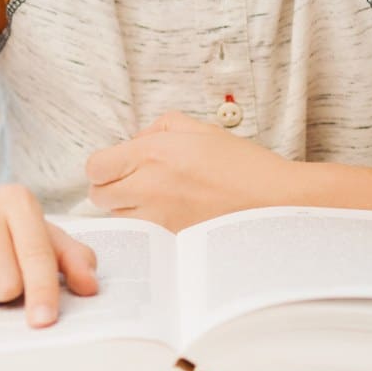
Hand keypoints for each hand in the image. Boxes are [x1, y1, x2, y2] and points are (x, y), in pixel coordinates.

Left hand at [85, 109, 291, 231]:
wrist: (275, 202)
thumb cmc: (243, 164)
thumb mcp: (201, 129)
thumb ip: (160, 127)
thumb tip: (136, 141)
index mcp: (154, 153)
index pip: (96, 167)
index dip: (104, 166)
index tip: (119, 165)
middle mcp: (149, 187)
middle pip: (99, 195)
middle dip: (111, 188)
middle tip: (134, 183)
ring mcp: (159, 218)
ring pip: (118, 218)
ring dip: (128, 209)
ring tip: (157, 201)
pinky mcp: (170, 242)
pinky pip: (141, 235)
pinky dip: (146, 229)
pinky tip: (169, 218)